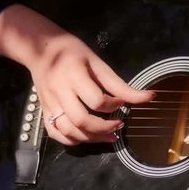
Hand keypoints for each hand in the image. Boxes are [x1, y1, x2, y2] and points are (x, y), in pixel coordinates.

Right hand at [0, 4, 154, 144]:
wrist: (39, 49)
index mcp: (74, 75)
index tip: (122, 103)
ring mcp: (49, 103)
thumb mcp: (98, 63)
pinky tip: (87, 137)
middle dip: (104, 128)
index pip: (95, 99)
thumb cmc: (73, 53)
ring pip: (69, 130)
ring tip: (108, 136)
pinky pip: (56, 133)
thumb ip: (120, 84)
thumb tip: (149, 97)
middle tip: (118, 124)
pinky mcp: (44, 111)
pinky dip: (72, 140)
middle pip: (81, 120)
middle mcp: (59, 91)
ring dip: (91, 138)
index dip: (113, 105)